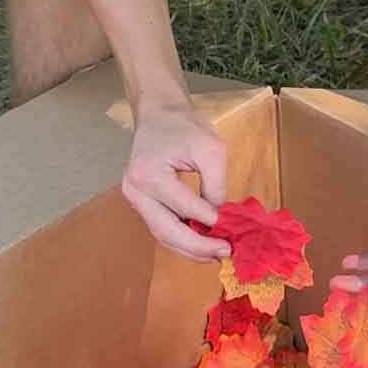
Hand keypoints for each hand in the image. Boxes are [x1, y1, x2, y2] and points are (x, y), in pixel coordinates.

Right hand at [123, 102, 231, 262]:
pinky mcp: (140, 201)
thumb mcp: (210, 149)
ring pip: (162, 235)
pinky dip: (182, 238)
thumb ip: (216, 186)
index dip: (211, 222)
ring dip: (190, 249)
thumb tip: (220, 219)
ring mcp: (134, 197)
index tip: (233, 233)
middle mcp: (135, 190)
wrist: (159, 112)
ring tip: (215, 254)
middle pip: (167, 231)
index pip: (184, 207)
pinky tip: (201, 243)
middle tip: (225, 253)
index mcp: (149, 174)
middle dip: (198, 247)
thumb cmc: (183, 125)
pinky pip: (161, 226)